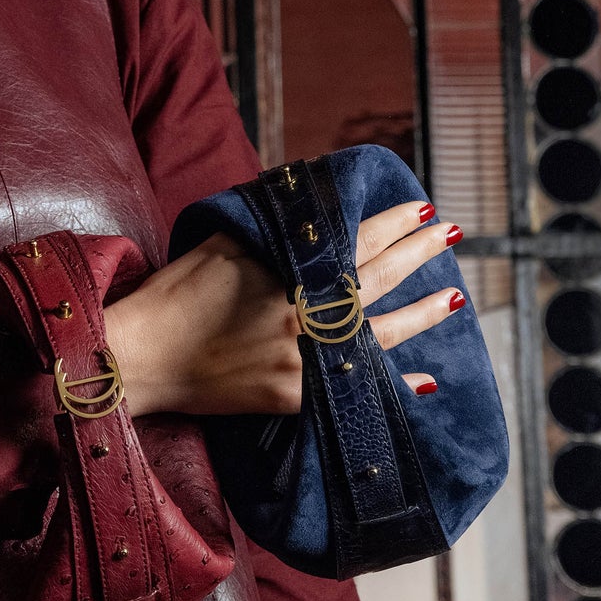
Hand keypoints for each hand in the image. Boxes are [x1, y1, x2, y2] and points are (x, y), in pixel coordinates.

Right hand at [104, 199, 464, 419]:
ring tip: (455, 299)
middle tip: (449, 234)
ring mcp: (306, 357)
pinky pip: (356, 387)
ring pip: (381, 334)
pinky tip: (424, 382)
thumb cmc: (176, 292)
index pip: (357, 238)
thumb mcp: (225, 241)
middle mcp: (308, 312)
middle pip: (378, 279)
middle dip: (417, 255)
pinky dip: (394, 384)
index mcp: (292, 269)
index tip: (420, 210)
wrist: (145, 355)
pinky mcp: (296, 394)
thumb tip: (310, 207)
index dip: (392, 223)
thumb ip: (273, 227)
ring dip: (423, 314)